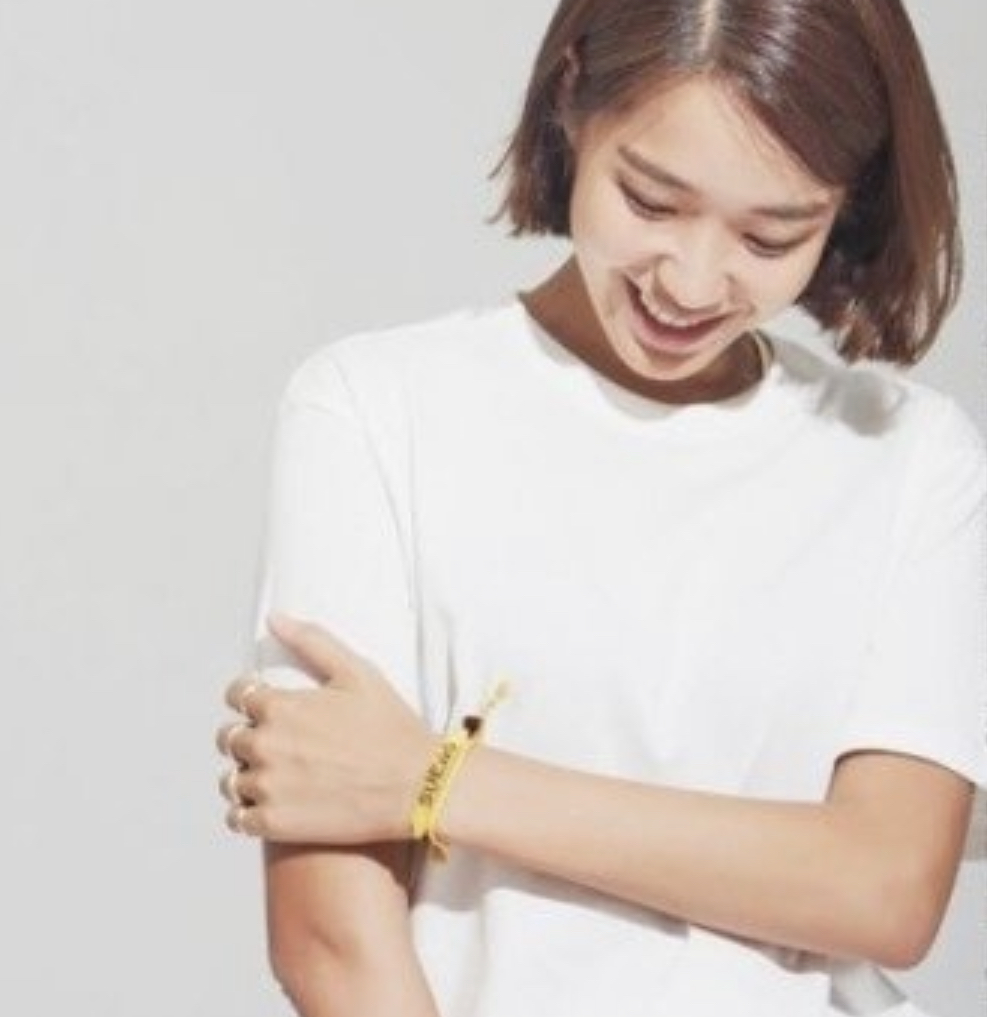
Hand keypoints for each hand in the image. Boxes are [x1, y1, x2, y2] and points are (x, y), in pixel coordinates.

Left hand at [216, 613, 437, 844]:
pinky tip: (273, 806)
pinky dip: (248, 812)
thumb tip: (274, 618)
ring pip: (230, 780)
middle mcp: (265, 745)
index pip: (236, 694)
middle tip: (280, 745)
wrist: (417, 786)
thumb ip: (311, 642)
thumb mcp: (357, 672)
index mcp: (280, 706)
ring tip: (276, 777)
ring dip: (245, 776)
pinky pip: (238, 818)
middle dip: (248, 736)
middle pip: (229, 737)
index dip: (250, 697)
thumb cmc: (391, 727)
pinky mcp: (274, 824)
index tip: (267, 707)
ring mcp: (267, 787)